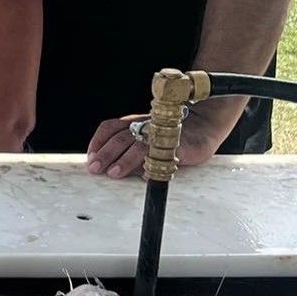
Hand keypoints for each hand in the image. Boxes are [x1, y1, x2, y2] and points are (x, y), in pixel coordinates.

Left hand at [86, 113, 221, 178]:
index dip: (97, 142)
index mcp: (135, 121)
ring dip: (123, 159)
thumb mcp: (147, 136)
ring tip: (113, 173)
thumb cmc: (173, 133)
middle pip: (119, 137)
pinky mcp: (178, 145)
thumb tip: (107, 166)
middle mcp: (145, 125)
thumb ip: (129, 148)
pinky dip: (150, 163)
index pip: (109, 128)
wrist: (206, 123)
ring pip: (137, 144)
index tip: (90, 158)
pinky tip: (142, 174)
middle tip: (95, 168)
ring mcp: (161, 134)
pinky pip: (161, 153)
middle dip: (105, 153)